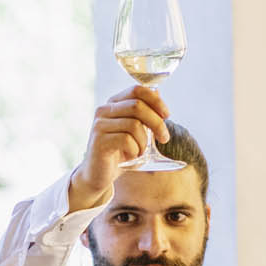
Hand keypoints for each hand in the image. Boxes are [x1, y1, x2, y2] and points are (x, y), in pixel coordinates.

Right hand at [69, 86, 169, 212]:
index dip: (155, 100)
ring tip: (141, 151)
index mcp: (112, 104)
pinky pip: (126, 140)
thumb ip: (144, 112)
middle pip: (138, 106)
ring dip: (144, 141)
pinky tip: (131, 156)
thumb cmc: (120, 152)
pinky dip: (135, 150)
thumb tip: (157, 92)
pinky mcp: (99, 142)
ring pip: (134, 124)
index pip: (136, 90)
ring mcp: (99, 125)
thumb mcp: (135, 130)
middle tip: (164, 138)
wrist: (98, 175)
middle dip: (157, 123)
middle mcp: (103, 111)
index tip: (167, 115)